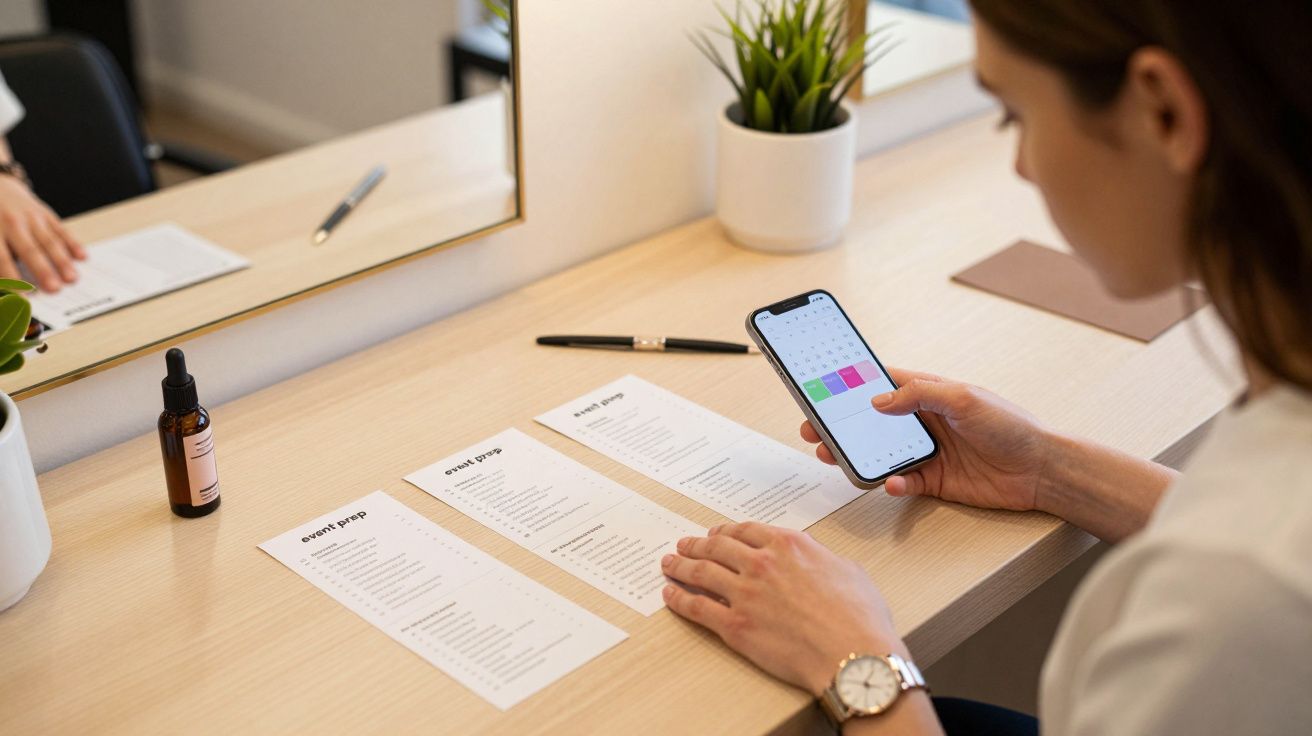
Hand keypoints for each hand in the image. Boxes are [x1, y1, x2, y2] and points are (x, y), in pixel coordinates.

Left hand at [0, 174, 83, 291]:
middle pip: (30, 250)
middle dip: (43, 270)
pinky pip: (61, 229)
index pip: (2, 258)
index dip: (12, 278)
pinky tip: (82, 256)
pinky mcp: (46, 213)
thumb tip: (3, 284)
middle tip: (54, 289)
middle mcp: (13, 222)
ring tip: (72, 279)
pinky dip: (72, 243)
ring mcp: (32, 217)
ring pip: (49, 241)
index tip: (22, 297)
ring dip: (62, 261)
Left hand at [661, 522, 905, 696]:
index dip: (726, 530)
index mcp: (789, 545)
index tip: (716, 532)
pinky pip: (697, 607)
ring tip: (669, 563)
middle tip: (684, 544)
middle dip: (697, 544)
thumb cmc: (859, 617)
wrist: (852, 655)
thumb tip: (816, 559)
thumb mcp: (848, 569)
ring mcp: (744, 593)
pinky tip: (670, 595)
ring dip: (680, 565)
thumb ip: (822, 558)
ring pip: (701, 572)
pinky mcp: (735, 625)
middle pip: (717, 546)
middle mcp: (762, 563)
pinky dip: (679, 599)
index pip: (746, 530)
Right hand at [802, 368, 1053, 512]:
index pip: (882, 384)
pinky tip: (892, 483)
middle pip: (871, 422)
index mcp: (929, 393)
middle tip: (814, 431)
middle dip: (841, 426)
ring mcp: (927, 452)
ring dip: (856, 456)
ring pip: (879, 453)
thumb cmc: (1010, 425)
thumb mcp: (964, 398)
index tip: (822, 388)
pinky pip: (902, 482)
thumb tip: (879, 400)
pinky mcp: (934, 480)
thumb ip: (920, 395)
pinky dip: (892, 484)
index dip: (851, 385)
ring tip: (835, 458)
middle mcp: (923, 421)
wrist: (1041, 469)